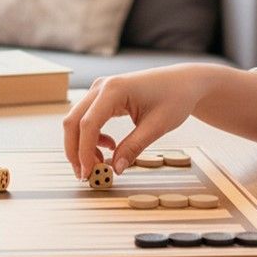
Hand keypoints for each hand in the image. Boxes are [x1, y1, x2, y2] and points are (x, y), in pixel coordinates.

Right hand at [63, 67, 203, 179]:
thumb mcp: (157, 126)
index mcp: (114, 90)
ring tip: (101, 162)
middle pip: (73, 121)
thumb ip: (134, 147)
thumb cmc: (174, 97)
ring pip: (77, 120)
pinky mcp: (102, 96)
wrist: (183, 82)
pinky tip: (109, 146)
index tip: (89, 172)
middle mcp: (101, 87)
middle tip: (84, 174)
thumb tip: (116, 169)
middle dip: (75, 150)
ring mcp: (99, 90)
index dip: (84, 151)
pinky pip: (87, 118)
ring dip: (82, 144)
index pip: (88, 124)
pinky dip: (91, 137)